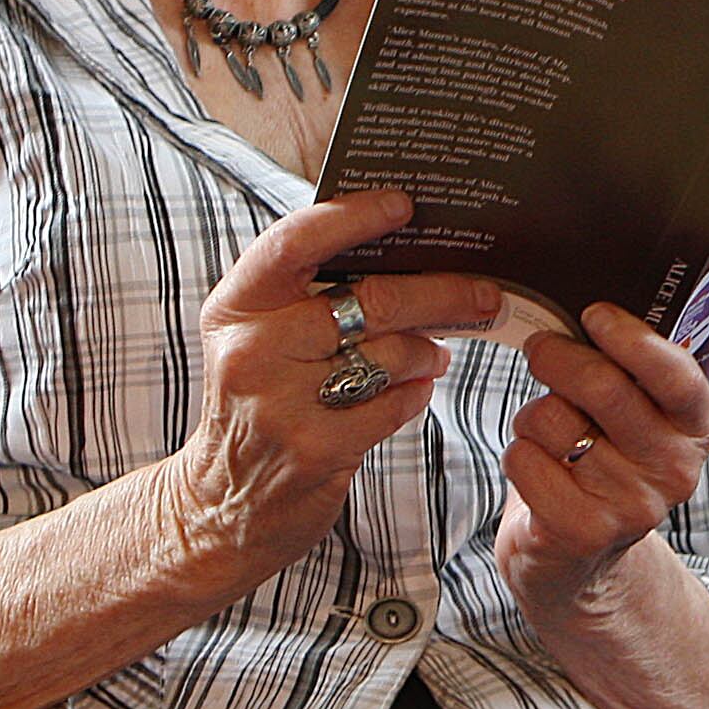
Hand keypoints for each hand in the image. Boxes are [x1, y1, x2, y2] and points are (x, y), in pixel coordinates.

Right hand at [165, 189, 501, 582]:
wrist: (223, 503)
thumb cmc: (262, 400)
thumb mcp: (263, 336)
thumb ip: (311, 292)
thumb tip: (409, 249)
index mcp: (239, 305)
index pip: (296, 240)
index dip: (354, 217)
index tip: (404, 206)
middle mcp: (252, 348)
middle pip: (372, 299)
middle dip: (442, 293)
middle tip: (485, 293)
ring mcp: (280, 401)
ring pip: (391, 353)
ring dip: (428, 350)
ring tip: (434, 352)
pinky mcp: (314, 446)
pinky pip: (395, 402)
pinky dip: (415, 392)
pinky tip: (413, 389)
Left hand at [495, 303, 708, 623]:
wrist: (583, 559)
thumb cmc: (605, 462)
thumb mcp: (639, 418)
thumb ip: (634, 372)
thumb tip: (591, 313)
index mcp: (696, 429)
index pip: (676, 376)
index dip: (632, 339)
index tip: (594, 315)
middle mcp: (675, 469)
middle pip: (604, 388)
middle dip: (558, 357)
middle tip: (539, 347)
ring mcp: (631, 506)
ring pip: (554, 420)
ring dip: (532, 416)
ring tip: (547, 433)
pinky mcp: (582, 532)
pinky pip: (525, 459)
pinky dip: (518, 454)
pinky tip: (536, 469)